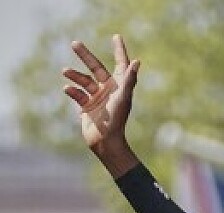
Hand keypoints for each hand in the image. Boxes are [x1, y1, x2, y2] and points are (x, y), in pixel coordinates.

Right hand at [63, 35, 139, 163]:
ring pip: (83, 80)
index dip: (119, 51)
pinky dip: (72, 91)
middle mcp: (108, 90)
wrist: (106, 142)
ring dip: (74, 75)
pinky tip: (67, 89)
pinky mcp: (87, 107)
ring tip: (65, 71)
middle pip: (96, 68)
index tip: (116, 37)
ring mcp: (97, 98)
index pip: (120, 64)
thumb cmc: (117, 120)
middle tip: (75, 43)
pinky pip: (77, 94)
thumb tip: (137, 62)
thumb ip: (128, 80)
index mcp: (119, 86)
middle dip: (86, 56)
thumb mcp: (123, 97)